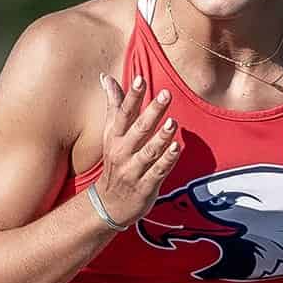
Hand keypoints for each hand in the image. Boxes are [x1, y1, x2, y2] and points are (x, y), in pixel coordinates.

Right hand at [95, 74, 182, 225]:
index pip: (123, 113)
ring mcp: (133, 171)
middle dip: (152, 112)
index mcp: (114, 137)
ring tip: (173, 122)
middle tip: (166, 94)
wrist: (108, 205)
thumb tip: (106, 77)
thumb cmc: (115, 163)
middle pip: (138, 129)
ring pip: (148, 151)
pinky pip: (157, 172)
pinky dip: (167, 161)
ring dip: (161, 137)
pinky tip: (176, 148)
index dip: (132, 96)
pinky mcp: (145, 187)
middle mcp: (122, 152)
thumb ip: (113, 106)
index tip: (141, 78)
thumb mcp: (110, 135)